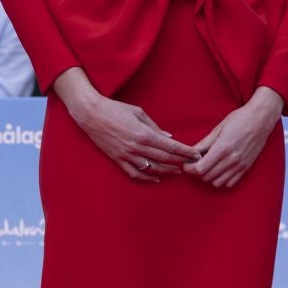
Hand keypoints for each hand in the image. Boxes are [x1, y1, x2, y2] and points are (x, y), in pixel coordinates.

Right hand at [57, 70, 199, 182]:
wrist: (91, 114)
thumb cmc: (115, 109)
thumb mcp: (138, 113)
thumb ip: (155, 127)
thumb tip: (169, 138)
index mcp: (144, 134)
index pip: (171, 147)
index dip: (185, 152)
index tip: (196, 154)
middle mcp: (137, 147)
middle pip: (165, 159)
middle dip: (181, 162)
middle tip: (192, 164)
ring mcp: (127, 156)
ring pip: (152, 169)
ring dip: (167, 172)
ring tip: (178, 171)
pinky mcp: (118, 160)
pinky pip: (135, 174)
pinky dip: (147, 178)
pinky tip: (156, 178)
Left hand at [184, 87, 282, 187]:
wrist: (260, 119)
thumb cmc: (239, 120)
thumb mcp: (218, 129)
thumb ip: (204, 143)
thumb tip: (190, 152)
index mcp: (222, 148)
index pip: (200, 168)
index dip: (190, 168)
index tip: (187, 164)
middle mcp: (231, 160)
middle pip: (207, 176)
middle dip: (197, 172)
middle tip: (196, 163)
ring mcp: (239, 165)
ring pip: (217, 182)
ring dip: (209, 177)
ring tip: (208, 167)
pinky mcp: (246, 168)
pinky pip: (229, 183)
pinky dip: (221, 180)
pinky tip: (219, 170)